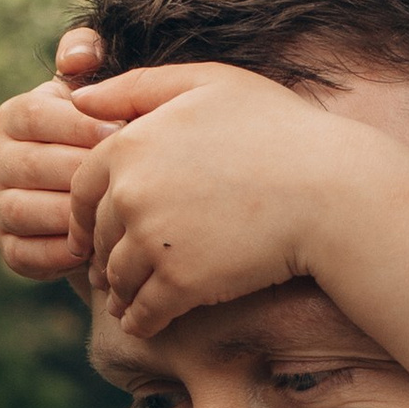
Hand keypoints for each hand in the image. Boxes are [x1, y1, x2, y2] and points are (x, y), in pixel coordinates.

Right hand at [0, 29, 107, 279]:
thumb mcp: (104, 90)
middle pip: (33, 165)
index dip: (78, 125)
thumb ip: (89, 55)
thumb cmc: (112, 132)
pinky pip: (26, 255)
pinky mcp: (10, 247)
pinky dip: (61, 255)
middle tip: (124, 177)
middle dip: (82, 171)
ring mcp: (0, 205)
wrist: (115, 194)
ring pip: (26, 211)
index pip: (35, 114)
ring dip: (72, 214)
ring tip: (114, 212)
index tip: (119, 131)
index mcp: (18, 115)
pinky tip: (97, 246)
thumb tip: (76, 58)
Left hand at [69, 61, 357, 334]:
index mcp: (128, 145)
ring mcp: (153, 241)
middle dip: (104, 254)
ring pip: (117, 278)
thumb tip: (75, 96)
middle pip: (98, 236)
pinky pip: (144, 312)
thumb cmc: (280, 130)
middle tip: (113, 269)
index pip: (82, 189)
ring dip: (121, 291)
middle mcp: (130, 194)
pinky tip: (147, 324)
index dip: (86, 213)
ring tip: (132, 299)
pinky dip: (141, 322)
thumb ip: (138, 86)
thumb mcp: (209, 83)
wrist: (332, 191)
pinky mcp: (181, 284)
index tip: (93, 230)